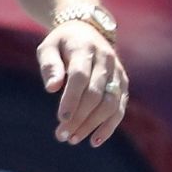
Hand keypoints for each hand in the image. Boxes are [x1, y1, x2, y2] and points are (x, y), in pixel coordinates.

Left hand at [38, 21, 128, 147]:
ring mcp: (117, 72)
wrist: (88, 30)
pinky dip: (109, 126)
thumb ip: (49, 66)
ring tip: (74, 139)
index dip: (72, 99)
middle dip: (80, 117)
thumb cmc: (62, 43)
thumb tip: (52, 88)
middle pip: (96, 94)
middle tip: (62, 136)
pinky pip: (119, 108)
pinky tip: (95, 140)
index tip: (61, 119)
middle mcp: (106, 60)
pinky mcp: (123, 84)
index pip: (80, 77)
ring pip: (110, 104)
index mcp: (85, 48)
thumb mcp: (48, 47)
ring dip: (93, 125)